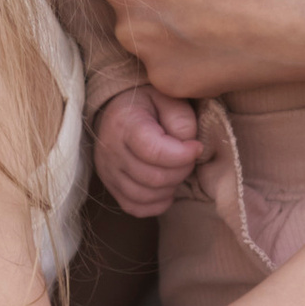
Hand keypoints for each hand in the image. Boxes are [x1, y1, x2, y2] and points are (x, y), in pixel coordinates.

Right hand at [93, 83, 202, 217]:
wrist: (118, 110)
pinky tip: (167, 188)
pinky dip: (157, 204)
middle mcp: (111, 151)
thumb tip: (188, 145)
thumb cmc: (148, 104)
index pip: (153, 151)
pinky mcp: (111, 187)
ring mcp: (108, 172)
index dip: (182, 155)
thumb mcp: (167, 98)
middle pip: (152, 177)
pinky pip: (135, 207)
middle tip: (190, 159)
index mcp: (124, 124)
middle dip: (181, 171)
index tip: (196, 147)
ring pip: (144, 196)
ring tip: (178, 170)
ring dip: (170, 188)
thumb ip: (181, 118)